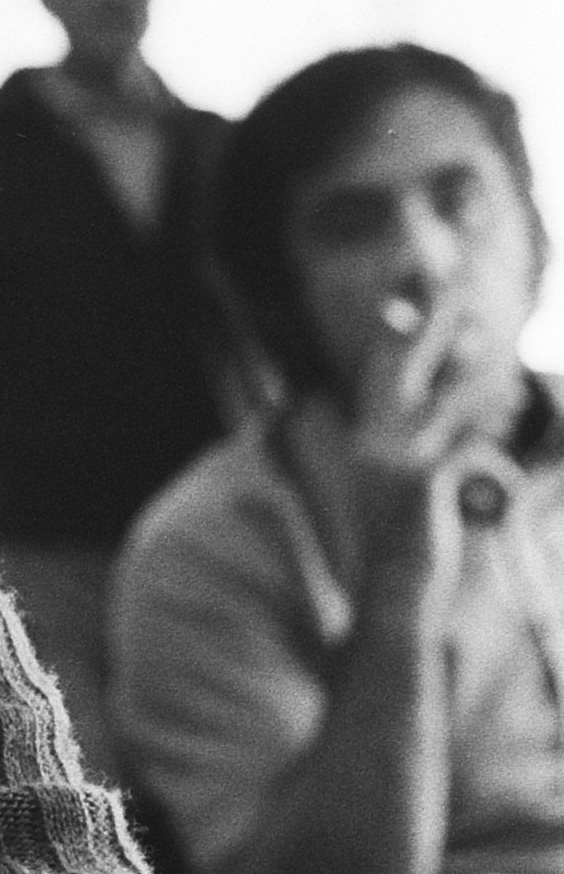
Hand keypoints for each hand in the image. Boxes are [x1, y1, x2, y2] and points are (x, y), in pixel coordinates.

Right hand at [347, 295, 516, 604]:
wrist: (393, 597)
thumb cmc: (409, 544)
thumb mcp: (412, 485)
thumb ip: (430, 440)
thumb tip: (471, 398)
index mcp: (367, 441)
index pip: (378, 370)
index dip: (395, 328)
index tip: (407, 288)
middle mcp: (372, 445)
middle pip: (398, 367)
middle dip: (426, 320)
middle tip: (448, 277)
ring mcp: (392, 464)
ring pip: (439, 400)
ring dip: (471, 373)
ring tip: (492, 346)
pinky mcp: (421, 486)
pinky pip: (464, 444)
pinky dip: (488, 434)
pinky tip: (507, 421)